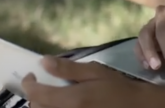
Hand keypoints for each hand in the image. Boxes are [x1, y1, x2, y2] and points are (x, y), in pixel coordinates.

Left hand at [21, 56, 147, 107]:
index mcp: (71, 100)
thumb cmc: (116, 87)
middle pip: (37, 107)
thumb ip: (68, 69)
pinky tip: (60, 103)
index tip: (31, 75)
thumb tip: (44, 62)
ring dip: (42, 105)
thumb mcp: (94, 72)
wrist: (135, 107)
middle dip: (34, 95)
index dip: (29, 84)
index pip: (37, 94)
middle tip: (41, 84)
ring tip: (49, 96)